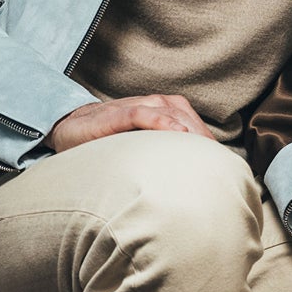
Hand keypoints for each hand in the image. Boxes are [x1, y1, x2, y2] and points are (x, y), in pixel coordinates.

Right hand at [49, 93, 213, 151]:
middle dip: (204, 139)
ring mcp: (133, 107)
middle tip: (218, 164)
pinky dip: (160, 120)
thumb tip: (187, 186)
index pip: (193, 123)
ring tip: (205, 149)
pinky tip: (176, 133)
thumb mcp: (137, 150)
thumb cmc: (105, 143)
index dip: (208, 141)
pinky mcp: (115, 113)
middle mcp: (151, 105)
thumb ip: (159, 158)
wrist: (67, 129)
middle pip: (187, 118)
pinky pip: (142, 113)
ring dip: (190, 129)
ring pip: (171, 112)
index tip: (224, 164)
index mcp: (159, 112)